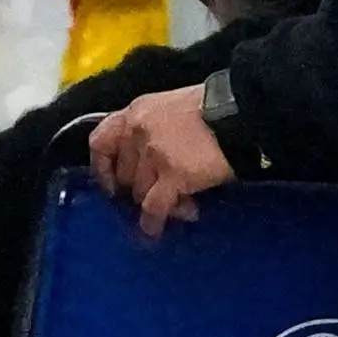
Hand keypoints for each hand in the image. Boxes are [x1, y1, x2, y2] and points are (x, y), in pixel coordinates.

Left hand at [82, 89, 234, 233]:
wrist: (237, 111)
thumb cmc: (212, 107)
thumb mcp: (172, 107)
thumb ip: (155, 128)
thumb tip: (154, 160)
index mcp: (136, 112)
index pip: (100, 141)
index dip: (101, 168)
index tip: (110, 184)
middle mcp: (137, 133)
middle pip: (125, 174)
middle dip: (139, 189)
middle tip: (160, 196)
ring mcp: (153, 155)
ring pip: (139, 193)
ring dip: (154, 204)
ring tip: (181, 206)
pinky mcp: (172, 175)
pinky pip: (153, 207)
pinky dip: (153, 222)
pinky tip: (155, 230)